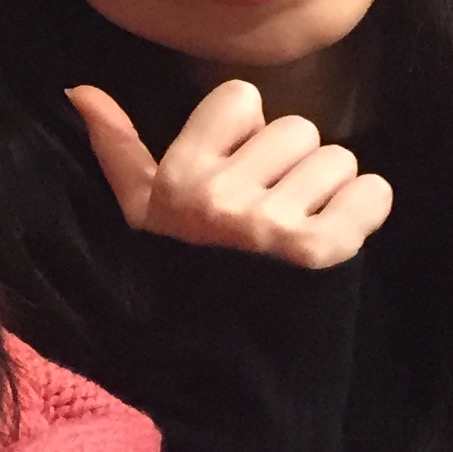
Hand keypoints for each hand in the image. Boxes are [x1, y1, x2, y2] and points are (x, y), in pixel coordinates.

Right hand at [66, 77, 391, 268]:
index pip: (240, 97)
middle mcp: (220, 198)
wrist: (226, 362)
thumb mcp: (140, 212)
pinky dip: (364, 211)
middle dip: (291, 163)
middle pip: (296, 128)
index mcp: (178, 179)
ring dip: (328, 190)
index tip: (234, 171)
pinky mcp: (322, 251)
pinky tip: (335, 236)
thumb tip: (79, 89)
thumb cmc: (183, 270)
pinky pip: (372, 192)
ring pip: (337, 159)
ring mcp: (271, 224)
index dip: (245, 132)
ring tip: (300, 225)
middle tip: (272, 207)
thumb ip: (117, 146)